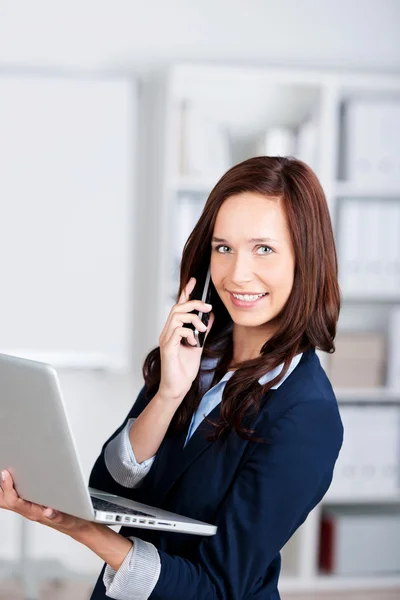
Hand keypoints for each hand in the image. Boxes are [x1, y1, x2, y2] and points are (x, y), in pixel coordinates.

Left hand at [0, 469, 89, 536]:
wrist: (78, 527)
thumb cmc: (73, 522)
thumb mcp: (69, 519)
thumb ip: (59, 516)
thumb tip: (49, 512)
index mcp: (35, 513)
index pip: (14, 501)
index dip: (8, 488)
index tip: (6, 474)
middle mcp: (29, 511)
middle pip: (5, 502)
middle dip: (1, 488)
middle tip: (3, 472)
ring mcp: (29, 509)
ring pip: (7, 501)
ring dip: (3, 489)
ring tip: (4, 474)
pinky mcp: (32, 506)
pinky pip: (14, 499)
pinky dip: (8, 489)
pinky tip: (10, 482)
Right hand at [158, 277, 214, 401]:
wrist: (177, 388)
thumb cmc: (184, 369)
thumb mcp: (198, 345)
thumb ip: (203, 330)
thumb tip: (210, 316)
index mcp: (174, 330)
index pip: (179, 307)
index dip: (185, 293)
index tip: (193, 281)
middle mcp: (168, 332)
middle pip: (177, 308)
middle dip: (194, 303)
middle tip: (208, 307)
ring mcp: (166, 339)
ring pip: (176, 316)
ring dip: (193, 319)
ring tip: (203, 329)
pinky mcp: (167, 348)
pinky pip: (178, 331)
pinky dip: (189, 333)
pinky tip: (194, 343)